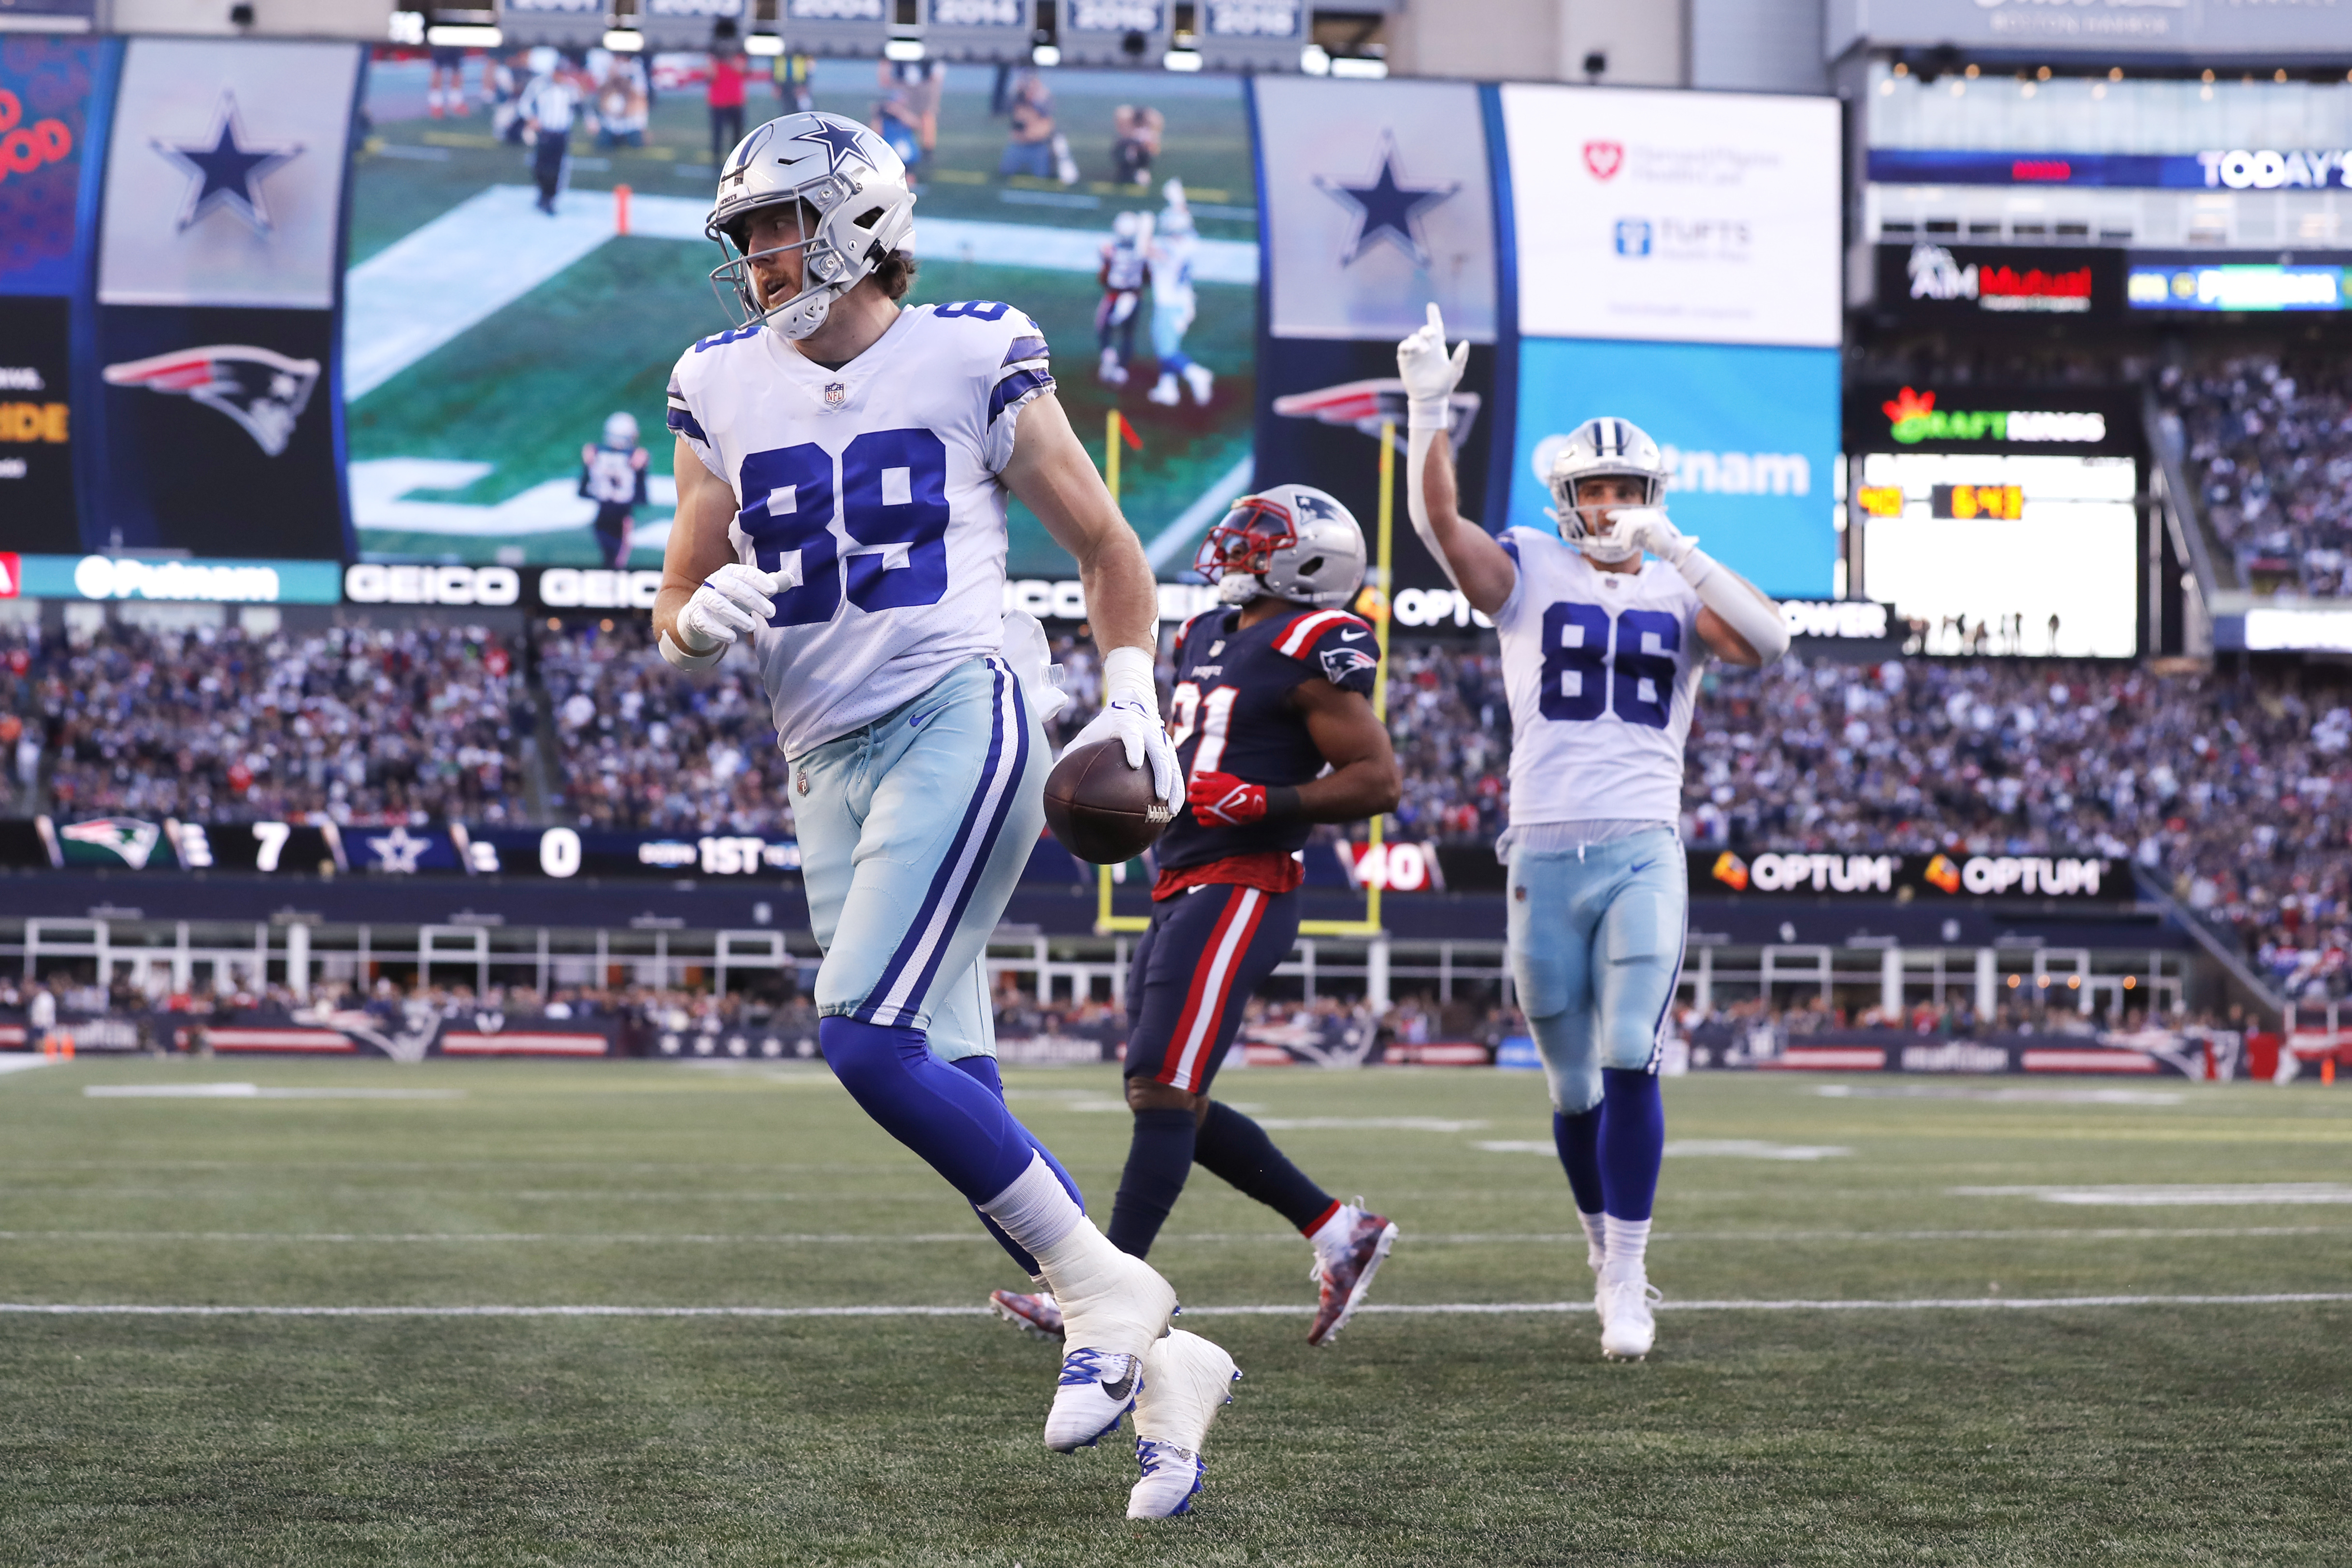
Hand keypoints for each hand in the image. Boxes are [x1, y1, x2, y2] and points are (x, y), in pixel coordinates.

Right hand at [676, 562, 785, 652]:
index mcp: (730, 572)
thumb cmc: (732, 600)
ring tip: (752, 627)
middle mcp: (714, 581)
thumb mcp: (751, 592)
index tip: (774, 590)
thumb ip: (770, 585)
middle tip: (772, 613)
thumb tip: (789, 579)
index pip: (745, 572)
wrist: (701, 616)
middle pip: (734, 587)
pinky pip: (704, 622)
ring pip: (718, 603)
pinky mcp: (695, 615)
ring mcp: (703, 598)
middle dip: (754, 599)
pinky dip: (718, 631)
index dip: (759, 579)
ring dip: (736, 615)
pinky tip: (733, 639)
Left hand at [1065, 697, 1180, 810]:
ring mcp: (1162, 741)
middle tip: (1159, 796)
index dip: (1135, 748)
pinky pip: (1175, 770)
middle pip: (1160, 754)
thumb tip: (1049, 775)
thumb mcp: (1086, 735)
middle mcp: (1150, 733)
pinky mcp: (1168, 749)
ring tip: (1172, 810)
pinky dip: (1176, 789)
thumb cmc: (1104, 724)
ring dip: (1174, 787)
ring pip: (1172, 765)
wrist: (1131, 704)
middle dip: (1162, 775)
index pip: (1133, 736)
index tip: (1135, 764)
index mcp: (1128, 726)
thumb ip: (1069, 753)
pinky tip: (1171, 810)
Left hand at [1188, 771, 1266, 825]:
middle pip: (1192, 799)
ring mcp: (1211, 812)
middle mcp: (1209, 800)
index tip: (1200, 787)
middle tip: (1203, 796)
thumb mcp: (1224, 777)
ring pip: (1195, 811)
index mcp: (1210, 788)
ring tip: (1205, 805)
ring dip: (1198, 807)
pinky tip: (1208, 814)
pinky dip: (1202, 818)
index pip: (1193, 787)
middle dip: (1196, 797)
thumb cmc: (1238, 788)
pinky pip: (1202, 822)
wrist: (1251, 803)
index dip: (1195, 786)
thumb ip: (1208, 775)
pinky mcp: (1216, 822)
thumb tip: (1195, 773)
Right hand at [1396, 301, 1468, 431]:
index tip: (1431, 306)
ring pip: (1413, 338)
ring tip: (1423, 351)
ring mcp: (1415, 353)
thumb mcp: (1455, 372)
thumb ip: (1460, 358)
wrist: (1430, 398)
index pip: (1436, 328)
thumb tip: (1465, 343)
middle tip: (1430, 335)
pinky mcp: (1405, 360)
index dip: (1433, 316)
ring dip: (1418, 341)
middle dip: (1426, 330)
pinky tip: (1412, 349)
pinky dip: (1407, 345)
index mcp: (1438, 347)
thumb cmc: (1444, 385)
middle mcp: (1426, 348)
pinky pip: (1403, 347)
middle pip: (1424, 332)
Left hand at [1617, 508, 1696, 568]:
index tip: (1608, 516)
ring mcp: (1651, 515)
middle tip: (1614, 538)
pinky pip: (1633, 527)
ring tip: (1626, 547)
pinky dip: (1627, 538)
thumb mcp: (1641, 537)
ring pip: (1629, 521)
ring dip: (1624, 536)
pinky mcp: (1651, 521)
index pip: (1631, 512)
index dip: (1618, 513)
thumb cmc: (1658, 546)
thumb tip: (1617, 532)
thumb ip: (1631, 532)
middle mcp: (1650, 511)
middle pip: (1628, 516)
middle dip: (1619, 527)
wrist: (1674, 550)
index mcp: (1649, 513)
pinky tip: (1628, 547)